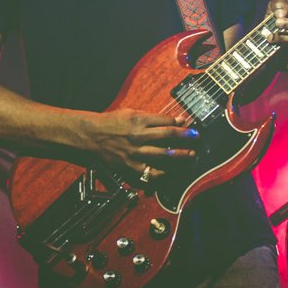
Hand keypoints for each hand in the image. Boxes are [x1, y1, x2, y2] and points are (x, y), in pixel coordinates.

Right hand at [77, 108, 196, 182]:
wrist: (91, 136)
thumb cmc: (112, 122)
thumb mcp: (131, 113)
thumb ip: (153, 117)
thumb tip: (175, 120)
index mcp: (139, 120)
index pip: (166, 122)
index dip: (179, 123)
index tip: (188, 125)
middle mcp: (138, 136)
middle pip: (168, 136)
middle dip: (185, 137)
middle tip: (196, 138)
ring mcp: (135, 153)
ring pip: (163, 155)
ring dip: (180, 155)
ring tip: (190, 155)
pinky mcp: (130, 167)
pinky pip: (150, 173)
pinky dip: (162, 174)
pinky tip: (171, 172)